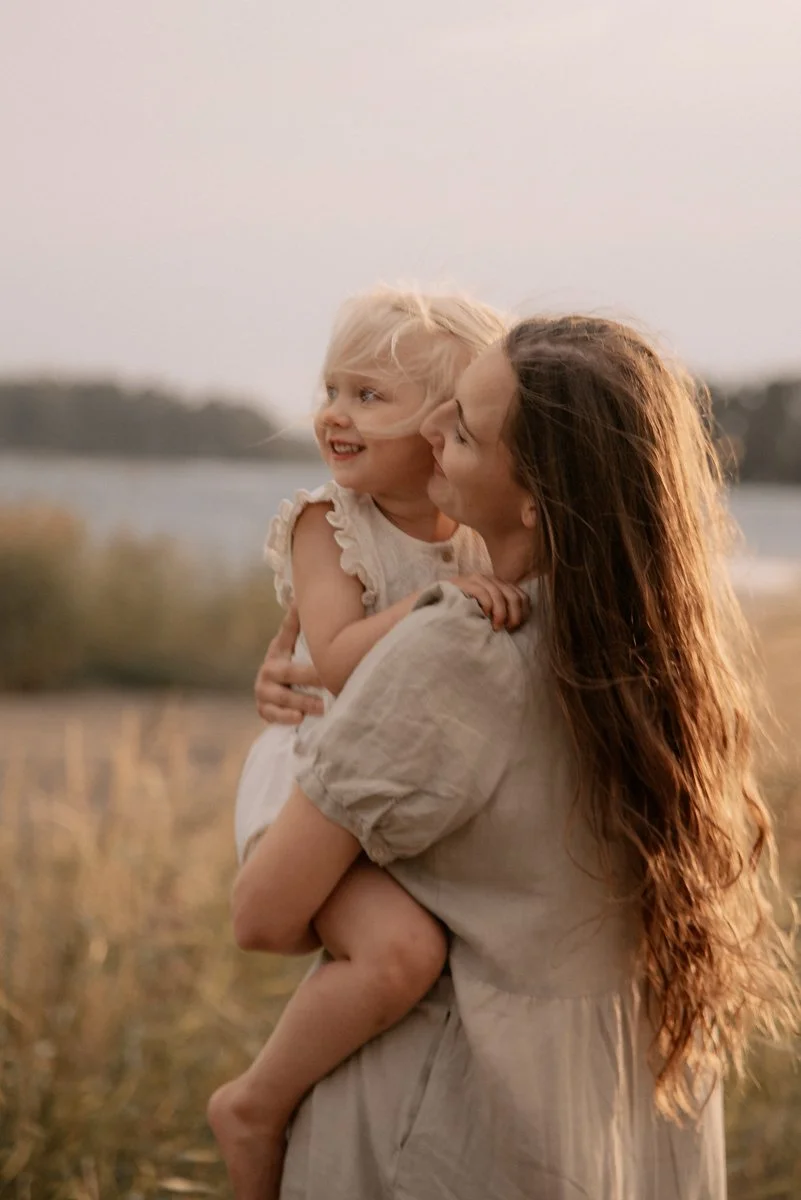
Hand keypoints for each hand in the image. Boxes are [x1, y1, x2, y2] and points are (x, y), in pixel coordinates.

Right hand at [255, 604, 324, 724]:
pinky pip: (274, 715)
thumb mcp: (293, 647)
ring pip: (283, 697)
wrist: (272, 696)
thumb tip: (301, 598)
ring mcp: (263, 692)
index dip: (294, 621)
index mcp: (277, 652)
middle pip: (289, 672)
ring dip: (303, 701)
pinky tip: (300, 718)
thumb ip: (297, 626)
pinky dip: (286, 717)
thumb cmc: (291, 668)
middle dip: (311, 676)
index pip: (286, 634)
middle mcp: (267, 671)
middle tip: (331, 679)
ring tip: (323, 706)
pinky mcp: (264, 711)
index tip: (303, 609)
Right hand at [450, 574, 530, 631]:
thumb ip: (500, 610)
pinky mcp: (464, 582)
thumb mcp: (486, 611)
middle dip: (514, 616)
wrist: (435, 603)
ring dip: (500, 614)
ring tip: (495, 627)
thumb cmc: (462, 611)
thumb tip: (517, 623)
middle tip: (506, 629)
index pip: (522, 596)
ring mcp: (477, 579)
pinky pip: (483, 593)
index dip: (522, 613)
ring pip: (499, 596)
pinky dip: (487, 607)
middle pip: (514, 597)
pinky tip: (484, 616)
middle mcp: (490, 579)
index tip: (514, 627)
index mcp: (499, 585)